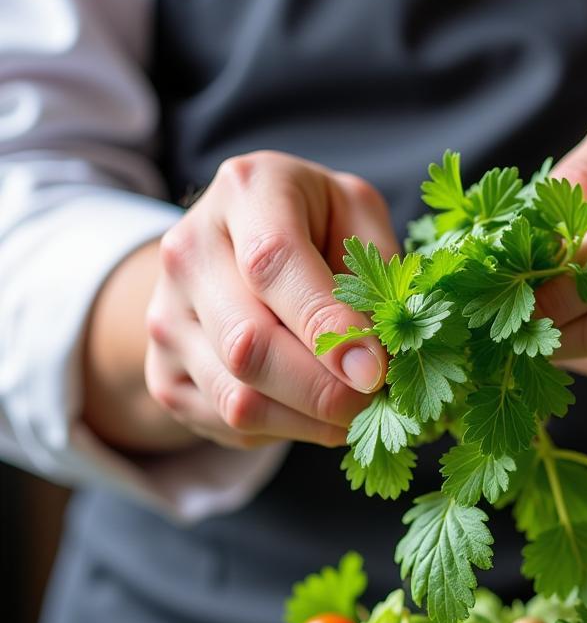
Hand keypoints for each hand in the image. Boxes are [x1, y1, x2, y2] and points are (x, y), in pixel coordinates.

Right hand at [144, 151, 393, 448]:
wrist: (236, 245)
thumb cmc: (318, 228)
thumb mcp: (360, 217)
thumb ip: (378, 272)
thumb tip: (386, 354)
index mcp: (246, 192)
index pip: (273, 263)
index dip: (327, 328)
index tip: (374, 372)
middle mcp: (190, 251)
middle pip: (248, 344)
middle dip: (324, 390)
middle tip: (375, 403)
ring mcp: (167, 316)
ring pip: (237, 398)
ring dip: (309, 420)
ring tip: (354, 413)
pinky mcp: (165, 374)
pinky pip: (228, 425)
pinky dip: (285, 431)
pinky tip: (315, 413)